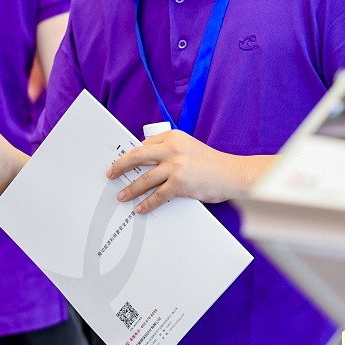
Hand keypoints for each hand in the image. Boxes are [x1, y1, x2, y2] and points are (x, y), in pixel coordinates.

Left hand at [105, 129, 270, 212]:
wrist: (233, 174)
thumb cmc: (211, 163)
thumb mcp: (189, 148)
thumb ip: (170, 151)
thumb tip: (147, 163)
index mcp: (173, 137)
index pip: (145, 145)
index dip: (131, 155)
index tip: (121, 162)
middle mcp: (172, 149)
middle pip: (137, 156)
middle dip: (121, 166)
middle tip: (111, 174)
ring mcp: (175, 166)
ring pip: (145, 179)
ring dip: (131, 190)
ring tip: (122, 196)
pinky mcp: (180, 184)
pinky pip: (157, 196)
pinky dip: (146, 203)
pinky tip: (139, 208)